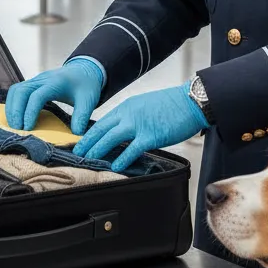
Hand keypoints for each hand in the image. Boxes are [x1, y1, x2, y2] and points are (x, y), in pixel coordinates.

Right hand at [5, 58, 103, 134]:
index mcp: (56, 83)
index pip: (37, 96)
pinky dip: (12, 104)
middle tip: (17, 129)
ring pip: (15, 90)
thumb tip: (75, 134)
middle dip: (16, 111)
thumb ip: (82, 116)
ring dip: (12, 108)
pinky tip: (16, 117)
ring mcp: (36, 80)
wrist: (84, 70)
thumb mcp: (89, 100)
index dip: (30, 112)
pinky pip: (17, 91)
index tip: (28, 128)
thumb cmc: (86, 86)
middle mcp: (43, 79)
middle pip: (21, 91)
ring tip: (14, 125)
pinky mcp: (32, 84)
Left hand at [72, 84, 206, 172]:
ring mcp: (138, 124)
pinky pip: (131, 149)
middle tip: (76, 153)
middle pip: (101, 129)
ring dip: (97, 150)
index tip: (81, 143)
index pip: (102, 121)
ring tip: (88, 160)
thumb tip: (125, 131)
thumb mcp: (146, 105)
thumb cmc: (172, 105)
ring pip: (110, 139)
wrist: (191, 101)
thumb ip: (133, 117)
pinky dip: (121, 159)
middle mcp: (129, 114)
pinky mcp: (151, 135)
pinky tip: (115, 167)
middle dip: (86, 142)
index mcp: (127, 107)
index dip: (89, 134)